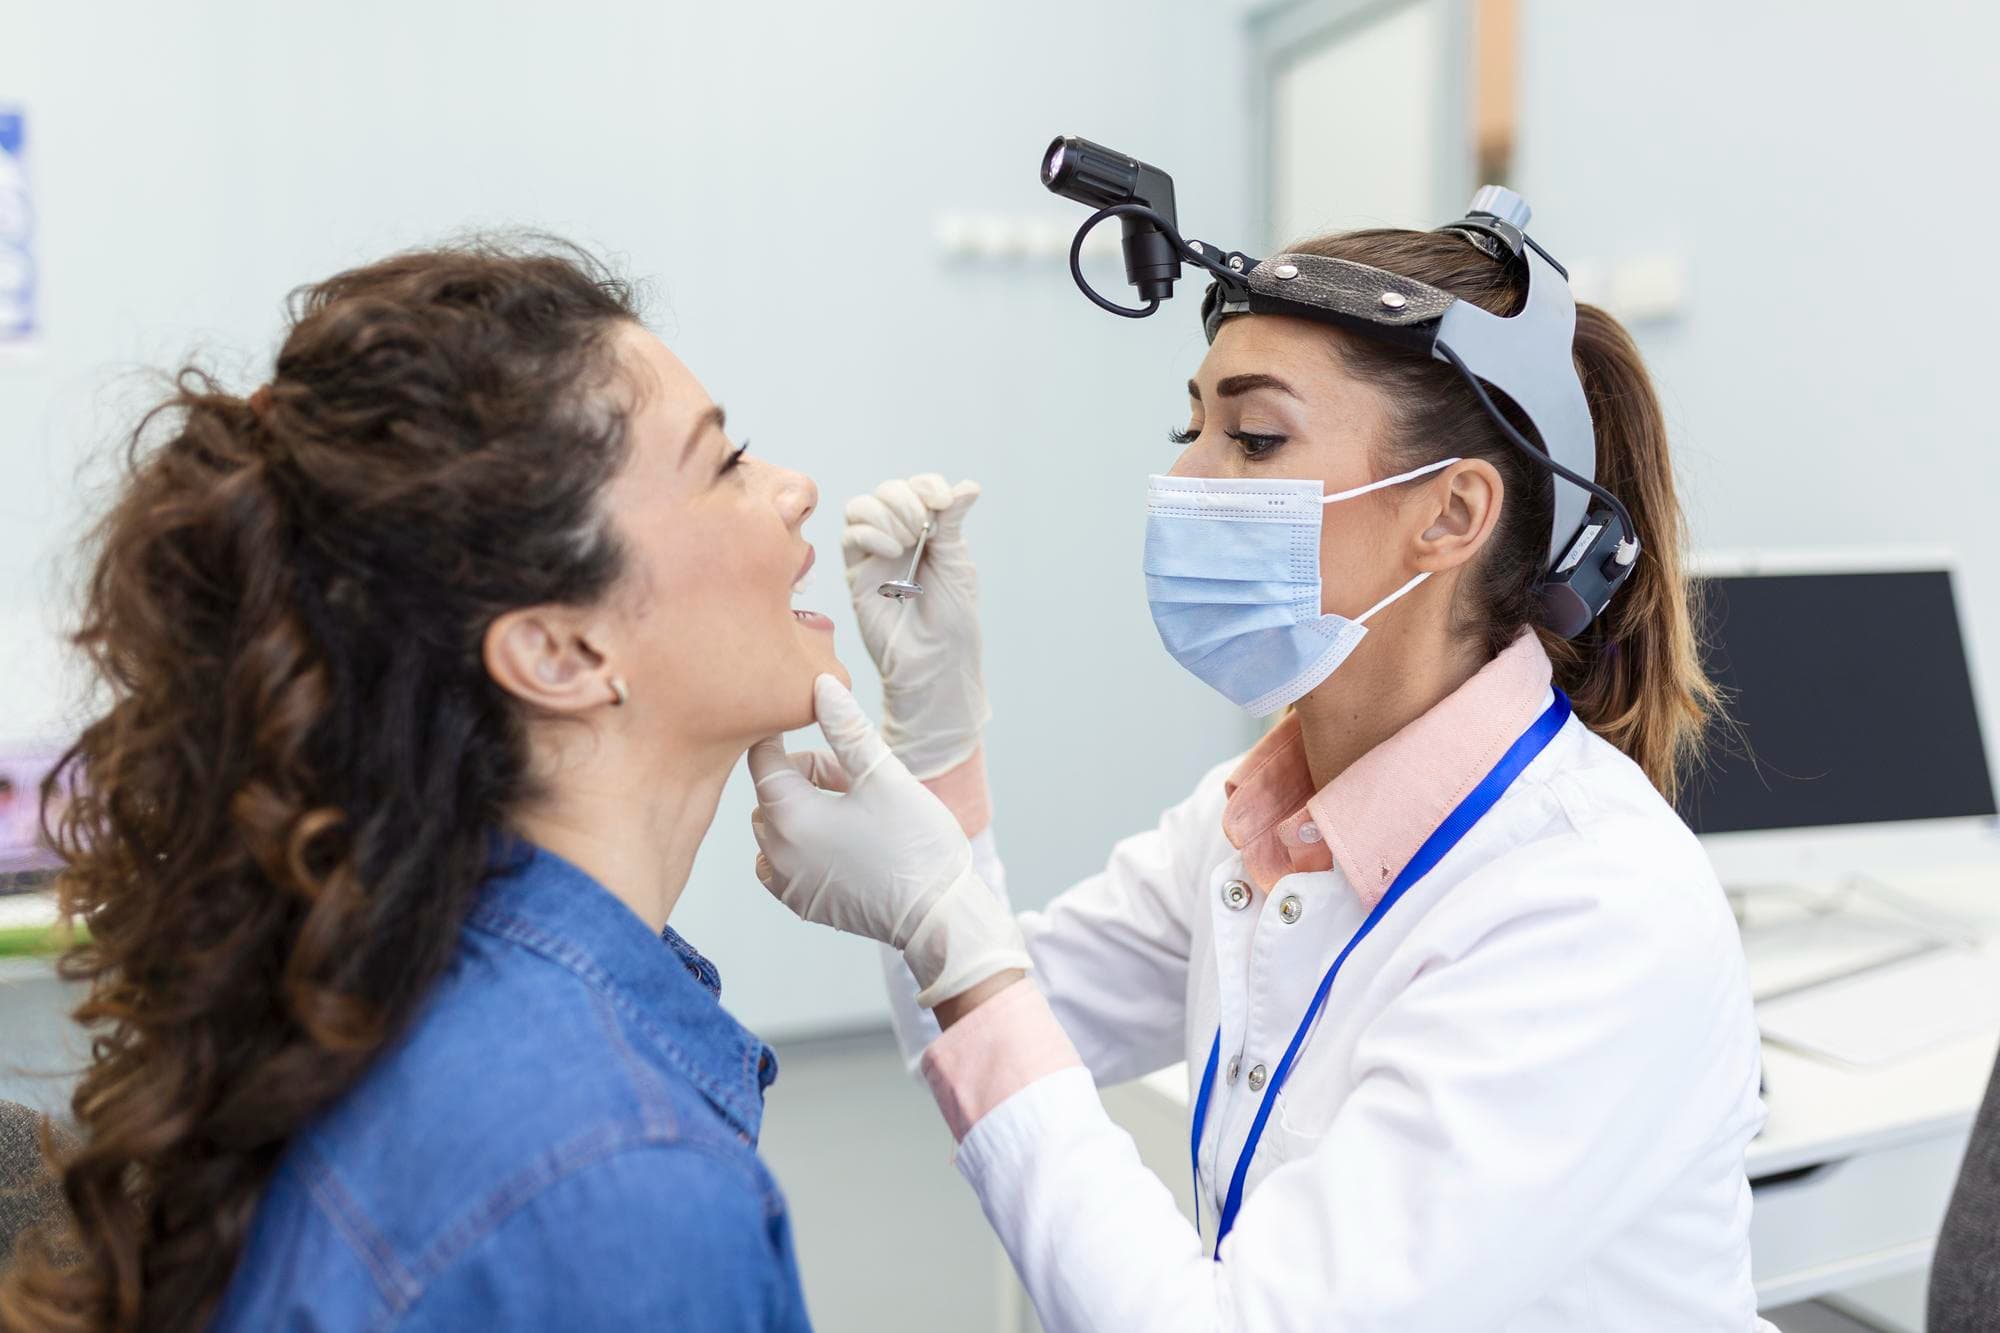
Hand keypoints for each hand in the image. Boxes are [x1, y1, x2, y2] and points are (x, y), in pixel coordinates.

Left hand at [748, 675, 1028, 1007]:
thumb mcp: (884, 775)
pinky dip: (802, 846)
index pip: (762, 759)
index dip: (782, 735)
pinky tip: (844, 844)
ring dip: (801, 811)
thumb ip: (846, 728)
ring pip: (775, 827)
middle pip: (769, 793)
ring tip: (851, 811)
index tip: (808, 726)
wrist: (940, 915)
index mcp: (790, 816)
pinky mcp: (802, 904)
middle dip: (802, 776)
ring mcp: (787, 884)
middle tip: (851, 778)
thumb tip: (820, 684)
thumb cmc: (916, 843)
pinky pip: (782, 862)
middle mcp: (776, 853)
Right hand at [842, 474, 987, 779]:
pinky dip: (870, 533)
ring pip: (860, 507)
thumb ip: (953, 522)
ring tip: (905, 542)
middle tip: (922, 528)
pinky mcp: (856, 575)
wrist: (935, 663)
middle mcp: (898, 540)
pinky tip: (889, 552)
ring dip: (885, 513)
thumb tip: (968, 485)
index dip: (926, 485)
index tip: (942, 503)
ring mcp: (874, 556)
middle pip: (886, 491)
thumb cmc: (953, 622)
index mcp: (928, 534)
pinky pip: (850, 537)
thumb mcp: (958, 565)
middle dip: (905, 500)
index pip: (917, 488)